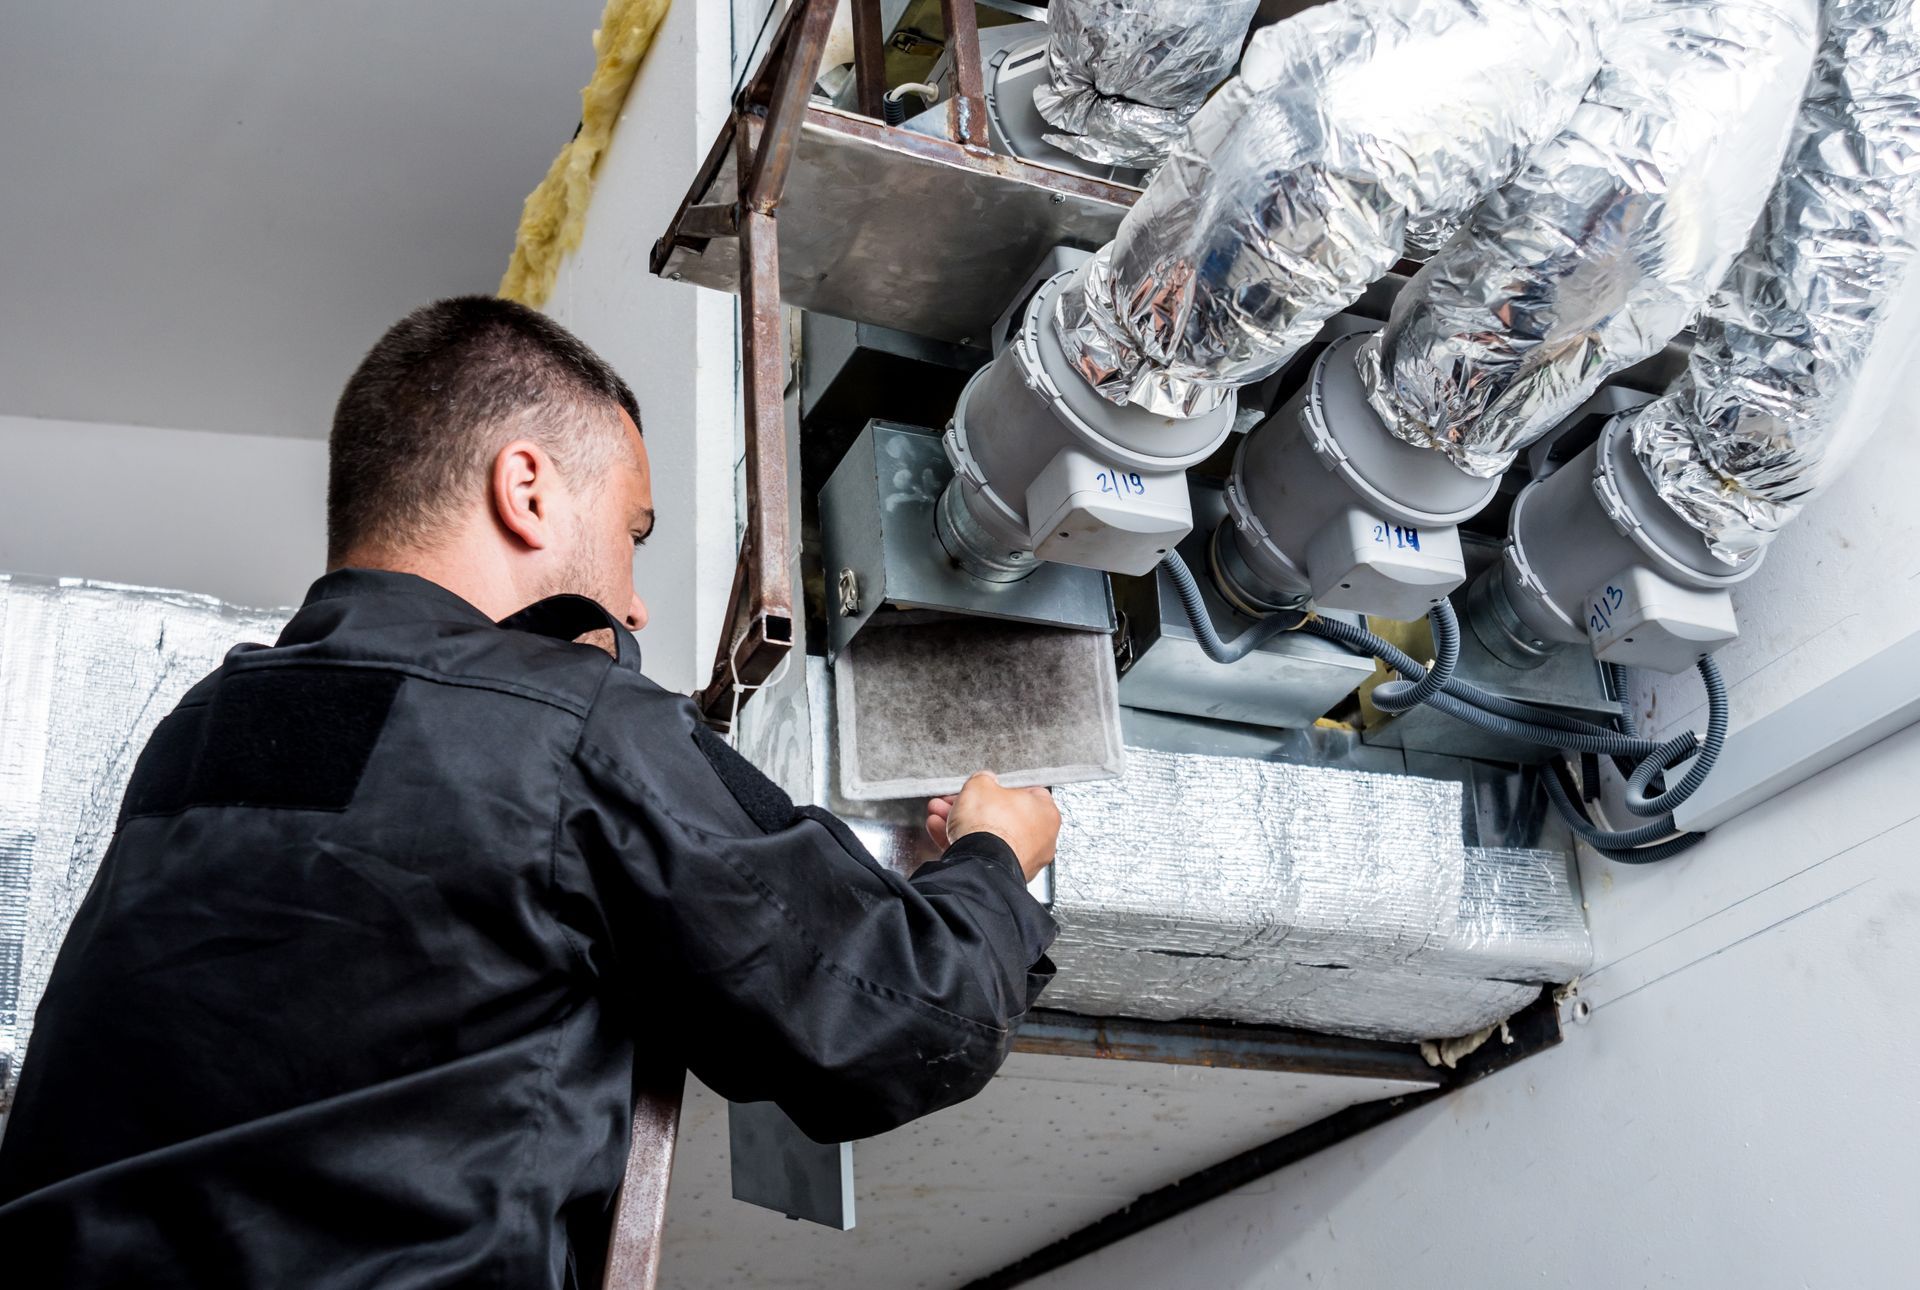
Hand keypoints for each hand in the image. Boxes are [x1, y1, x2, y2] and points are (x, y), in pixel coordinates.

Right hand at [925, 771, 1059, 882]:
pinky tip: (941, 832)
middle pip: (1002, 815)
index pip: (1026, 792)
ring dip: (963, 823)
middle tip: (957, 800)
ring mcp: (1023, 860)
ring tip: (941, 814)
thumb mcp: (980, 785)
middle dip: (974, 806)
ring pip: (989, 836)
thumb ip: (983, 780)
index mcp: (1046, 812)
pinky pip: (982, 854)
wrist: (979, 865)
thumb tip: (983, 780)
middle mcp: (1040, 839)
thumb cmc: (991, 826)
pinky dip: (963, 844)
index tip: (983, 787)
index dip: (1000, 787)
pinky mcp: (1003, 875)